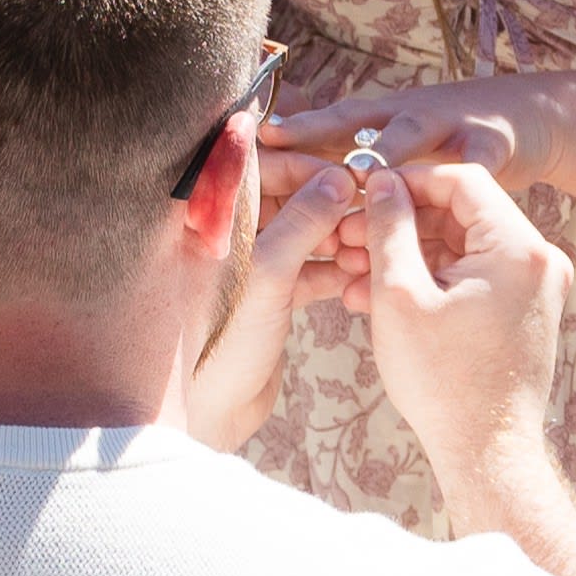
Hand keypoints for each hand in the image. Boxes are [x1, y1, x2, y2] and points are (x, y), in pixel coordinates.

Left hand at [187, 162, 361, 453]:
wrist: (206, 411)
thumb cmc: (217, 339)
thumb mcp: (266, 273)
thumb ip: (304, 221)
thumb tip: (340, 179)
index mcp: (207, 216)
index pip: (258, 164)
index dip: (305, 166)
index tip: (347, 176)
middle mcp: (226, 234)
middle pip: (286, 196)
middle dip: (328, 203)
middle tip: (366, 214)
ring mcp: (248, 265)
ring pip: (301, 232)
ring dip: (337, 237)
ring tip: (369, 248)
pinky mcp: (268, 296)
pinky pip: (307, 268)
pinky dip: (334, 269)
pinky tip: (361, 276)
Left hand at [264, 71, 575, 203]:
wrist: (538, 118)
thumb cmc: (457, 142)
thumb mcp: (407, 149)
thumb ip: (363, 169)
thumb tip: (308, 200)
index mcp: (379, 120)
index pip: (321, 126)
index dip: (287, 132)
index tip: (245, 138)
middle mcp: (404, 114)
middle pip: (353, 121)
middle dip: (316, 131)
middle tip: (280, 140)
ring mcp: (448, 122)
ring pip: (409, 134)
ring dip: (386, 152)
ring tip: (362, 172)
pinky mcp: (492, 142)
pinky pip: (472, 167)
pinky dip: (460, 183)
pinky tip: (449, 197)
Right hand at [345, 160, 570, 499]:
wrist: (485, 451)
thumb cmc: (442, 380)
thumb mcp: (400, 294)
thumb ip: (390, 226)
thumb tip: (381, 182)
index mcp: (519, 248)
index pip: (462, 180)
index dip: (408, 180)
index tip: (366, 193)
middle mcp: (539, 259)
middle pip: (462, 213)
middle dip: (402, 222)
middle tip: (350, 236)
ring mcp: (536, 287)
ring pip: (462, 247)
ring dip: (409, 253)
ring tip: (354, 273)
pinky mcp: (525, 310)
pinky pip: (474, 276)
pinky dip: (431, 279)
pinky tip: (379, 296)